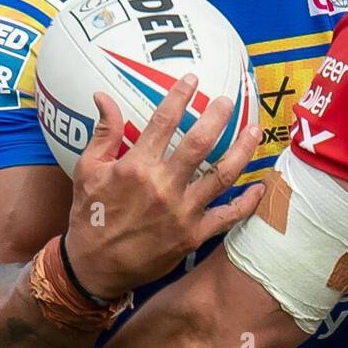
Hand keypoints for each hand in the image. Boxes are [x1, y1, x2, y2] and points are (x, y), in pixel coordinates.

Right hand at [63, 73, 263, 299]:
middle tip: (229, 100)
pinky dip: (248, 202)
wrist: (94, 267)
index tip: (193, 79)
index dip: (180, 95)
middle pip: (200, 143)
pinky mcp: (193, 235)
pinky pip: (228, 216)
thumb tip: (102, 96)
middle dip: (218, 116)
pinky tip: (261, 186)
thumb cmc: (90, 215)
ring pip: (222, 175)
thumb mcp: (87, 171)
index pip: (163, 121)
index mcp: (136, 167)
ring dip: (242, 150)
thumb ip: (103, 132)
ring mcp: (181, 212)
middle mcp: (162, 186)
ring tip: (255, 130)